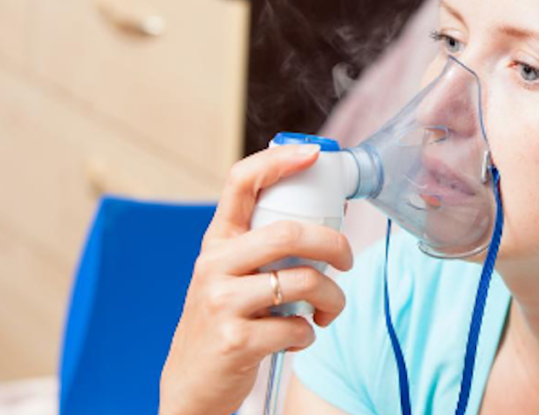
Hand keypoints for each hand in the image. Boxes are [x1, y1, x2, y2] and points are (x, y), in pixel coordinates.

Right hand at [160, 144, 353, 414]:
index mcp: (217, 241)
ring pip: (302, 282)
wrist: (192, 383)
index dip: (278, 161)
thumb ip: (261, 248)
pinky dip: (310, 335)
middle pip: (288, 233)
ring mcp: (221, 302)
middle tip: (347, 260)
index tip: (313, 154)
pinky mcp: (235, 340)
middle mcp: (214, 265)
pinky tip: (299, 338)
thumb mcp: (230, 275)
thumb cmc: (225, 321)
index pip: (241, 183)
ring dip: (332, 299)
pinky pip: (297, 328)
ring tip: (329, 311)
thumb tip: (327, 219)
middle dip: (334, 244)